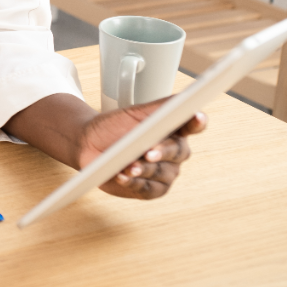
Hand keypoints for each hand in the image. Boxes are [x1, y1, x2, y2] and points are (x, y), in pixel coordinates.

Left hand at [78, 99, 208, 198]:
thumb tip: (185, 97)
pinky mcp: (152, 189)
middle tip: (149, 152)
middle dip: (163, 151)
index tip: (196, 116)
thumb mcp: (134, 113)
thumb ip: (160, 106)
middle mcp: (173, 152)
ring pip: (162, 172)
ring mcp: (165, 172)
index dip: (197, 122)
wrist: (89, 146)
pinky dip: (134, 182)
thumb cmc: (113, 127)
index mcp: (173, 131)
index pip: (192, 126)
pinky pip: (148, 188)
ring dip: (144, 169)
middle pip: (178, 152)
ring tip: (129, 166)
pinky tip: (122, 175)